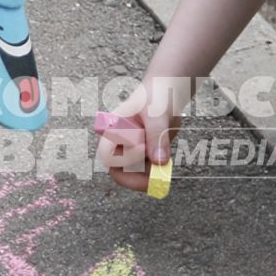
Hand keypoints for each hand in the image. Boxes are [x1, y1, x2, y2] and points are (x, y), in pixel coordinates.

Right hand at [94, 79, 181, 193]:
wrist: (166, 95)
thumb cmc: (155, 98)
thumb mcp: (156, 114)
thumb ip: (156, 136)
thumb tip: (159, 162)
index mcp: (112, 132)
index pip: (107, 155)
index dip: (123, 158)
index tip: (143, 147)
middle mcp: (119, 146)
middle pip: (119, 172)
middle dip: (136, 179)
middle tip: (156, 180)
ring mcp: (132, 153)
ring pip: (136, 176)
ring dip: (150, 176)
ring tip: (166, 163)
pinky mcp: (145, 158)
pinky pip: (149, 173)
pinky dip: (159, 172)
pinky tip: (168, 161)